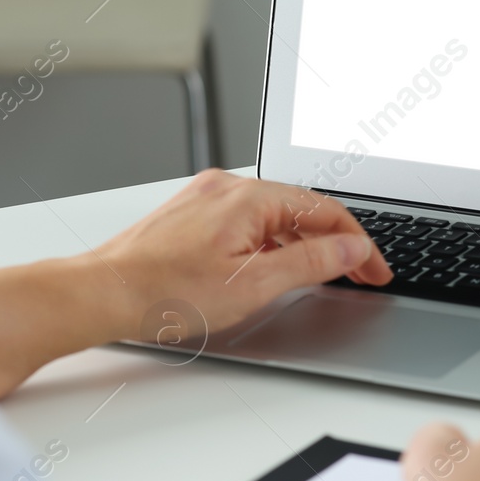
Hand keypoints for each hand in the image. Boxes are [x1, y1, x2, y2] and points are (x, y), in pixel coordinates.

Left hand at [96, 169, 391, 341]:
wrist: (102, 293)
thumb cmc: (164, 291)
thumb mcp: (253, 283)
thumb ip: (310, 262)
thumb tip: (351, 248)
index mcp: (249, 197)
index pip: (325, 212)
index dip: (358, 244)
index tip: (377, 270)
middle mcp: (227, 188)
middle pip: (301, 210)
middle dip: (336, 243)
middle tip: (361, 276)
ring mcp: (207, 199)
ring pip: (274, 216)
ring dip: (305, 243)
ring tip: (324, 275)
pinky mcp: (191, 215)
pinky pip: (247, 222)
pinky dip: (273, 243)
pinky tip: (275, 267)